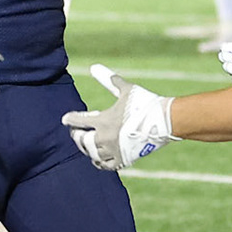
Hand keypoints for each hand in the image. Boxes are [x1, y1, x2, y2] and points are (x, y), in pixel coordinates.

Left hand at [60, 64, 176, 169]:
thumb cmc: (146, 103)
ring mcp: (114, 150)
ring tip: (86, 144)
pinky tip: (98, 158)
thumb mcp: (126, 89)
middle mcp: (105, 138)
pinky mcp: (124, 159)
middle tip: (76, 132)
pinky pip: (105, 165)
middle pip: (82, 141)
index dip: (70, 119)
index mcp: (103, 120)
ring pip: (92, 154)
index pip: (79, 121)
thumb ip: (109, 80)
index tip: (65, 119)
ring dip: (87, 149)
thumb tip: (94, 67)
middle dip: (77, 136)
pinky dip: (99, 162)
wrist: (165, 121)